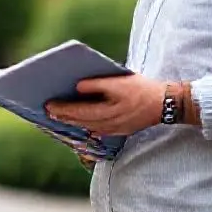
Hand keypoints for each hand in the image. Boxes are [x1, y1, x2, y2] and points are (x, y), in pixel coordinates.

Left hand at [45, 74, 166, 136]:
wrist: (164, 103)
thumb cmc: (141, 88)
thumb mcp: (118, 81)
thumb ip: (97, 84)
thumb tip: (77, 87)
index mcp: (108, 110)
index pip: (78, 111)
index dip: (61, 109)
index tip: (47, 106)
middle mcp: (109, 124)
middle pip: (80, 122)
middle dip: (63, 117)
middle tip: (47, 112)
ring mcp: (115, 129)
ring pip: (88, 127)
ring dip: (72, 122)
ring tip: (59, 116)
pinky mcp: (120, 130)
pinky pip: (97, 130)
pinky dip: (85, 125)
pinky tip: (80, 121)